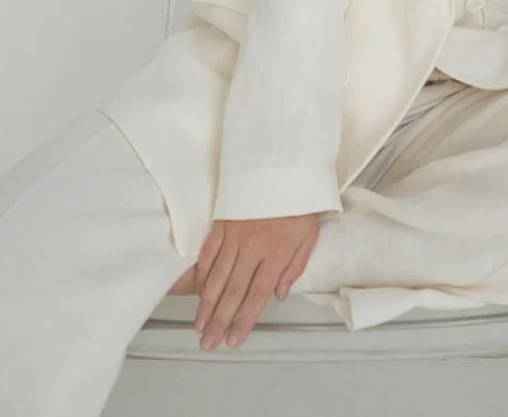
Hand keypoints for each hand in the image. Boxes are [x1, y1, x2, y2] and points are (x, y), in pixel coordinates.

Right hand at [193, 213, 319, 349]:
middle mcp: (253, 247)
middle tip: (209, 342)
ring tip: (199, 325)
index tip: (234, 340)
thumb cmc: (299, 200)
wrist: (283, 164)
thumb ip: (295, 266)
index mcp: (277, 252)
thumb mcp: (309, 233)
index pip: (257, 295)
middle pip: (233, 291)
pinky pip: (209, 251)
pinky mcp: (223, 222)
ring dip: (207, 303)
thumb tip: (280, 294)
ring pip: (217, 275)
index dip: (244, 320)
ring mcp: (235, 235)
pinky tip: (198, 290)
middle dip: (220, 321)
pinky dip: (202, 272)